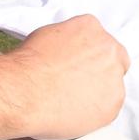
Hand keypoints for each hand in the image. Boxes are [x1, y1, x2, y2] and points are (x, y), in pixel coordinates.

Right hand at [8, 14, 129, 139]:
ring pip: (114, 86)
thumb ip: (68, 40)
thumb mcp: (47, 36)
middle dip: (101, 71)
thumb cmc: (28, 65)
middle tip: (81, 84)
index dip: (90, 56)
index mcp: (91, 27)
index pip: (100, 41)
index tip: (80, 67)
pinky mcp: (113, 104)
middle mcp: (109, 49)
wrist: (23, 91)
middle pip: (115, 60)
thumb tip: (69, 50)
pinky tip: (74, 112)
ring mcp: (114, 77)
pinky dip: (95, 112)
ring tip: (72, 101)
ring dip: (99, 93)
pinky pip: (109, 108)